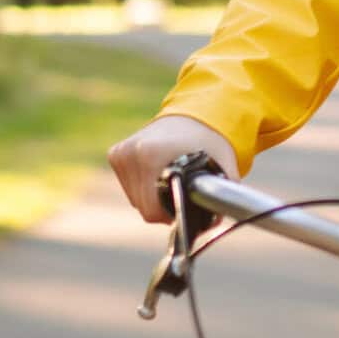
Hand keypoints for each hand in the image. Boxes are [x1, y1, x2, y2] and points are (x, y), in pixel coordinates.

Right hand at [107, 114, 241, 224]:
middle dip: (162, 207)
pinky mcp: (116, 153)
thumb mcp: (222, 168)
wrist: (195, 115)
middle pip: (142, 206)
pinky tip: (158, 172)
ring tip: (171, 179)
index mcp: (151, 154)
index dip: (171, 214)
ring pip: (134, 198)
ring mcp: (121, 152)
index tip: (186, 204)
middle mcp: (131, 152)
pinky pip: (129, 186)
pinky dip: (143, 186)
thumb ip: (220, 196)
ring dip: (152, 196)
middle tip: (182, 191)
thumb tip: (214, 221)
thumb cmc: (210, 143)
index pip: (152, 210)